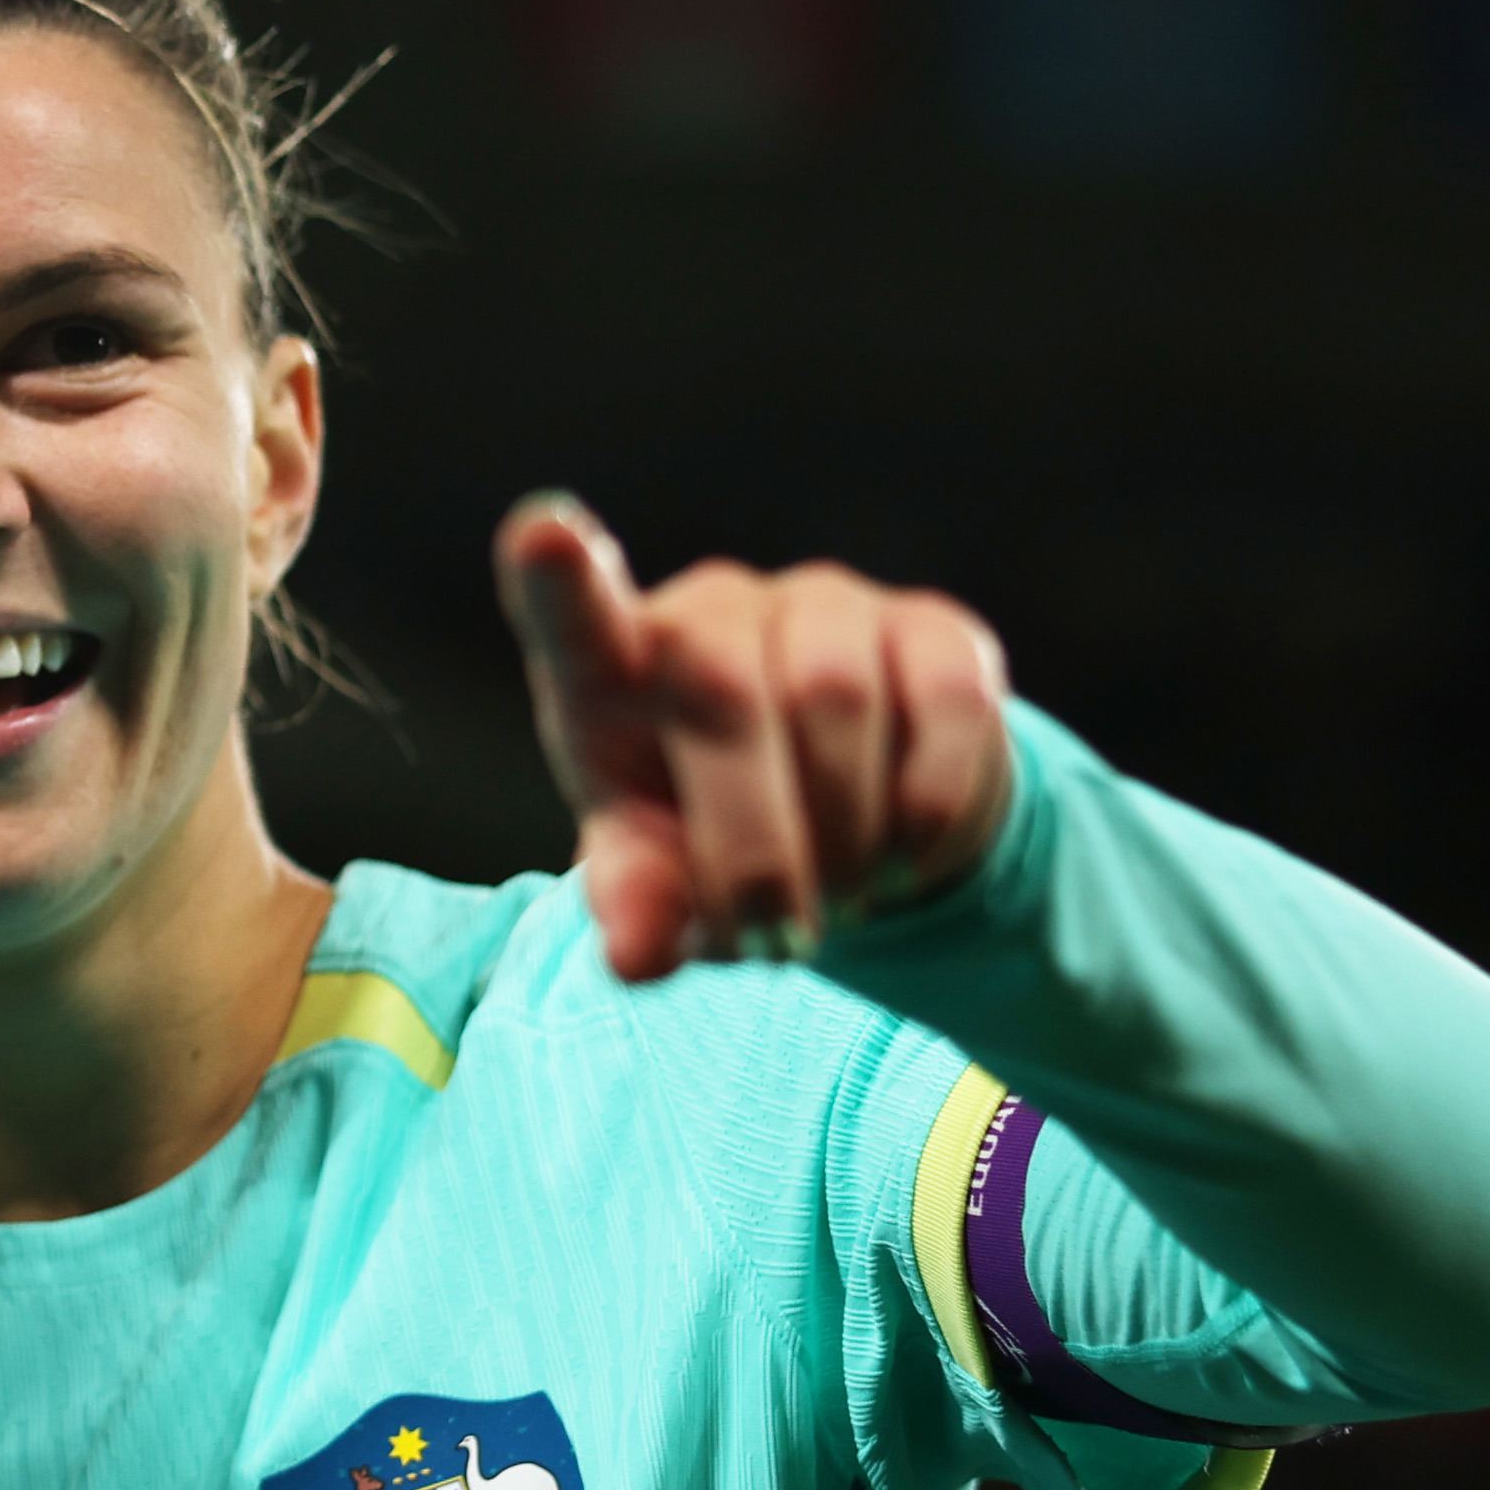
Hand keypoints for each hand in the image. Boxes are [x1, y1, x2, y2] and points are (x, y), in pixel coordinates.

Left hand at [495, 492, 1013, 983]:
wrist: (853, 833)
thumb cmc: (711, 840)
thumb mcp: (658, 881)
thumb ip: (636, 903)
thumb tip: (636, 956)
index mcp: (612, 673)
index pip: (575, 618)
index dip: (559, 578)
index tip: (546, 534)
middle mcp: (711, 611)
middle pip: (724, 697)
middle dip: (753, 845)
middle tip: (771, 933)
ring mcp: (825, 604)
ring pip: (837, 699)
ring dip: (842, 834)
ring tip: (835, 893)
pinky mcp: (933, 629)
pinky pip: (943, 706)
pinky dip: (924, 811)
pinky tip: (900, 852)